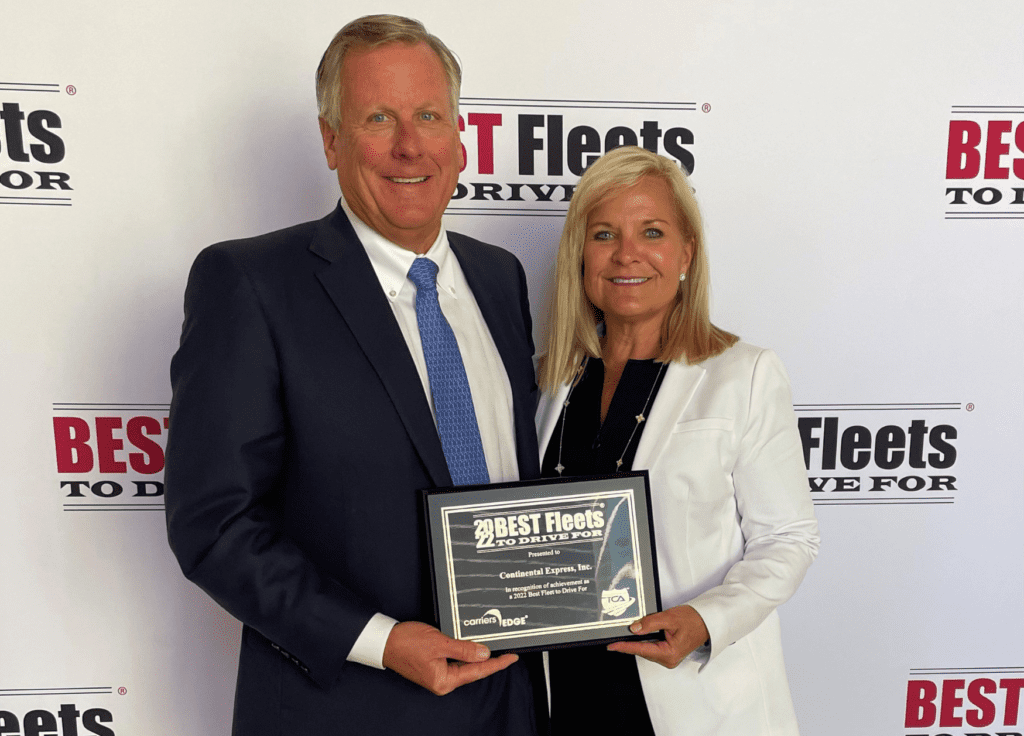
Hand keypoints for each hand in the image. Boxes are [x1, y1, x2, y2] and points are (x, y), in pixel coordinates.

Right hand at [382, 621, 518, 694]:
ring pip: (464, 664)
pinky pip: (455, 660)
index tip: (511, 658)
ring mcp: (438, 674)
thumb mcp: (439, 643)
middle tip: (507, 650)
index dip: (497, 664)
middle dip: (489, 660)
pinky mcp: (434, 666)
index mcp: (444, 681)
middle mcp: (442, 681)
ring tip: (493, 646)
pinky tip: (472, 645)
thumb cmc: (406, 643)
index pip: (478, 671)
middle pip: (473, 670)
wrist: (384, 641)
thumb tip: (484, 653)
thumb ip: (463, 649)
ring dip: (477, 655)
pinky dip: (465, 652)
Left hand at [606, 605, 709, 668]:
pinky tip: (639, 636)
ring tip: (625, 636)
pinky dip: (645, 642)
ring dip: (637, 642)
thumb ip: (650, 623)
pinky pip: (653, 649)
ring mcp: (669, 658)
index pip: (641, 649)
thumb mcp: (669, 618)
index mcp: (669, 653)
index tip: (612, 646)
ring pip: (647, 650)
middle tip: (615, 637)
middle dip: (629, 644)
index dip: (625, 647)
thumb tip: (634, 629)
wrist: (707, 621)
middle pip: (643, 651)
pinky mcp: (669, 654)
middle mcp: (669, 659)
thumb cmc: (693, 620)